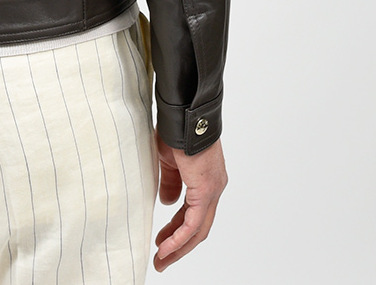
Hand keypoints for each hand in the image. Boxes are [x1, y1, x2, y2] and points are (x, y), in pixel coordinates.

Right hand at [152, 130, 227, 271]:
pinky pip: (193, 223)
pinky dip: (179, 237)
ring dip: (179, 247)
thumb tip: (168, 203)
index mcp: (205, 180)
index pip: (193, 214)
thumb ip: (171, 183)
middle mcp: (214, 188)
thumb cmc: (176, 130)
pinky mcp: (205, 191)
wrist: (183, 116)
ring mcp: (212, 191)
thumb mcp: (169, 160)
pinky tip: (166, 247)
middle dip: (179, 246)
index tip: (161, 242)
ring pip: (198, 229)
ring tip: (161, 259)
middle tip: (161, 258)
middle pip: (198, 228)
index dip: (177, 230)